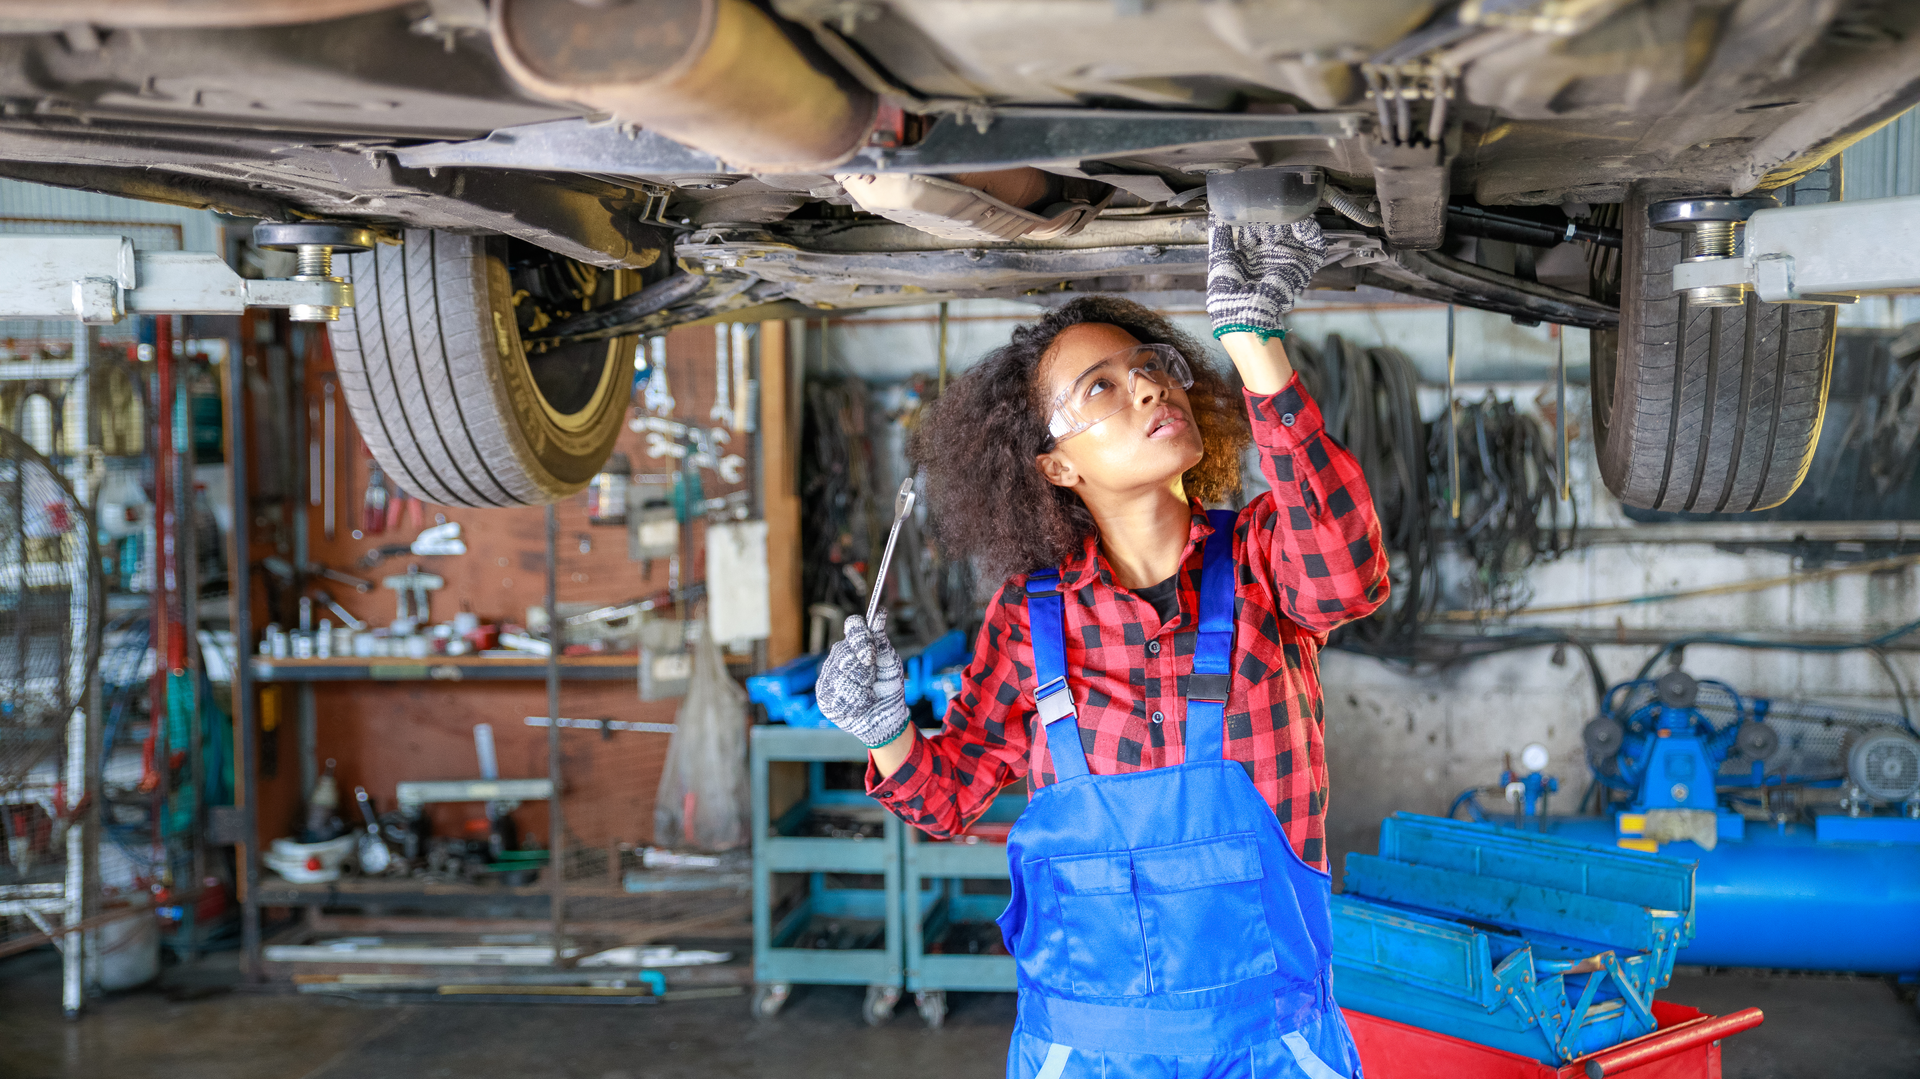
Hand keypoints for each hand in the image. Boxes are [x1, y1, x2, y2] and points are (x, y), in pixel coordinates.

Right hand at [815, 612, 909, 748]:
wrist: (887, 717)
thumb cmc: (888, 687)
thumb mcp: (889, 662)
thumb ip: (881, 640)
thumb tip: (879, 612)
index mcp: (854, 645)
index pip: (853, 626)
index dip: (861, 638)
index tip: (870, 656)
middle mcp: (837, 658)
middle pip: (844, 653)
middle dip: (865, 671)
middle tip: (873, 681)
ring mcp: (828, 678)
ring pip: (841, 678)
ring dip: (861, 691)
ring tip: (867, 696)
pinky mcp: (824, 699)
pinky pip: (838, 698)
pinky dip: (856, 705)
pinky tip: (859, 707)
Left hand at [1205, 220, 1327, 340]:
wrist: (1243, 315)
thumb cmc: (1227, 297)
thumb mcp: (1220, 261)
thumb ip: (1219, 235)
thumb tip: (1215, 213)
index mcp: (1249, 257)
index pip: (1254, 228)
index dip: (1251, 218)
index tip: (1246, 210)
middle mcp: (1268, 257)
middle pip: (1274, 226)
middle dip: (1269, 217)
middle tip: (1263, 212)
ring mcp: (1285, 260)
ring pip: (1293, 231)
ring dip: (1286, 220)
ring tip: (1277, 218)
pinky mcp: (1302, 266)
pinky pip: (1314, 245)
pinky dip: (1309, 230)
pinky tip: (1297, 222)